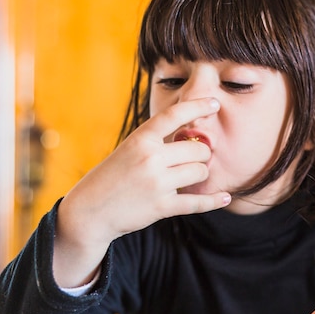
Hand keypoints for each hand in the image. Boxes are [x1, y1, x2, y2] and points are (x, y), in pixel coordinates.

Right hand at [53, 98, 230, 286]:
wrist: (90, 210)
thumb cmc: (111, 176)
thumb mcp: (129, 149)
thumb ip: (156, 142)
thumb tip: (193, 137)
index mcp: (141, 139)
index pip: (175, 115)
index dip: (198, 106)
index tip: (215, 103)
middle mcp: (150, 158)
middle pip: (198, 148)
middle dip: (201, 154)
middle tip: (193, 160)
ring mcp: (157, 183)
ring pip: (200, 172)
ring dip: (199, 175)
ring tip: (187, 179)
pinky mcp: (161, 207)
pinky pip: (197, 202)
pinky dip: (214, 200)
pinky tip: (225, 197)